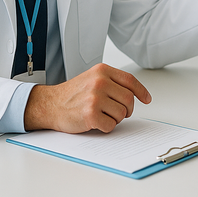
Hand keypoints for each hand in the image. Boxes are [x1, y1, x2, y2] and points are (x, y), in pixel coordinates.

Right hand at [24, 63, 151, 132]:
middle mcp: (100, 82)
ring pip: (122, 113)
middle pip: (129, 99)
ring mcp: (95, 97)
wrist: (50, 105)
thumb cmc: (72, 94)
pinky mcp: (91, 114)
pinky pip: (111, 125)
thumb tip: (134, 94)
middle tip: (116, 112)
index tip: (146, 99)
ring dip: (114, 118)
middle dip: (126, 109)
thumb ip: (112, 82)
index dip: (141, 91)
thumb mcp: (92, 78)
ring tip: (101, 115)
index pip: (130, 80)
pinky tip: (95, 122)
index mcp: (102, 71)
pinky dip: (105, 127)